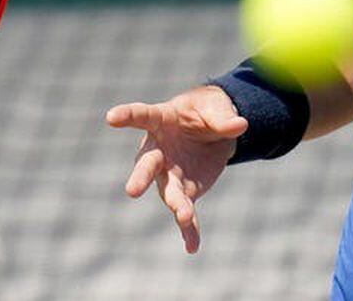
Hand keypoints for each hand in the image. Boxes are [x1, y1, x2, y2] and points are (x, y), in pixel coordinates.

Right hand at [106, 85, 248, 252]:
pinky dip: (189, 229)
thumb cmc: (205, 111)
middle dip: (141, 177)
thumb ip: (224, 118)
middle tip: (133, 190)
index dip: (126, 115)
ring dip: (176, 204)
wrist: (213, 130)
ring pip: (168, 191)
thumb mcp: (216, 107)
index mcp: (160, 120)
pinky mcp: (184, 191)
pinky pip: (185, 211)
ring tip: (184, 216)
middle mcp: (158, 151)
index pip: (141, 115)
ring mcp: (168, 174)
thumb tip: (240, 125)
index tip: (111, 117)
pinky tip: (192, 245)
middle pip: (147, 164)